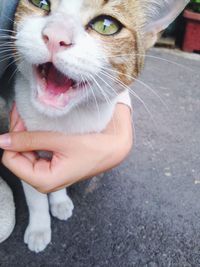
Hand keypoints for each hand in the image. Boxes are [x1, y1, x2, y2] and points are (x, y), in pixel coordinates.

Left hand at [0, 104, 132, 192]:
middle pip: (17, 156)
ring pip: (24, 154)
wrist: (112, 149)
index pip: (11, 160)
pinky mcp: (52, 167)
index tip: (21, 118)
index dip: (13, 138)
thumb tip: (2, 140)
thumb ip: (30, 140)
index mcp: (44, 181)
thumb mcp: (60, 141)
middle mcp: (43, 182)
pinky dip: (34, 139)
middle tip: (24, 114)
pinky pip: (35, 153)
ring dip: (26, 135)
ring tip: (31, 118)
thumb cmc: (93, 148)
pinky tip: (38, 127)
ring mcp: (47, 174)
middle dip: (19, 134)